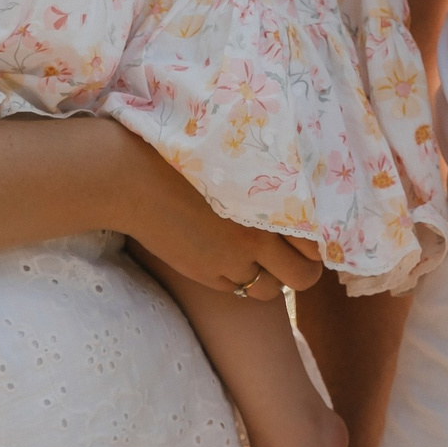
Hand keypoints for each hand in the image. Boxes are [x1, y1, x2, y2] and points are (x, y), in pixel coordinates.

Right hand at [115, 138, 323, 298]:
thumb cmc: (180, 156)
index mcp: (270, 203)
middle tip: (295, 254)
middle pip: (303, 277)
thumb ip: (265, 183)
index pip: (316, 241)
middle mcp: (256, 238)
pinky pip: (237, 289)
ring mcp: (230, 261)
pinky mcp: (205, 274)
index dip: (317, 241)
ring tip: (262, 258)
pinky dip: (241, 279)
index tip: (311, 233)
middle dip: (302, 269)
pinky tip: (231, 258)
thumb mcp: (234, 162)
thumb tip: (295, 194)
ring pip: (270, 290)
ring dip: (272, 278)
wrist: (130, 178)